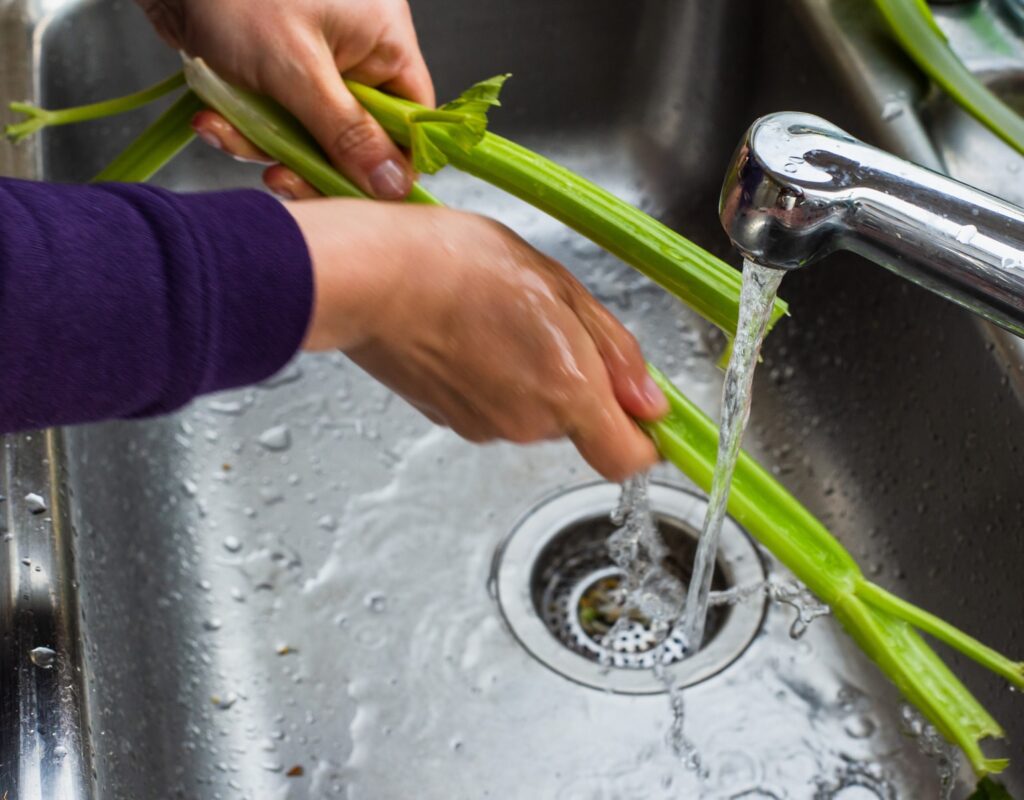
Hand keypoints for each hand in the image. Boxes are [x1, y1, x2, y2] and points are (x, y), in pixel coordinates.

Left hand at [139, 0, 432, 198]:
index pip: (410, 123)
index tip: (352, 191)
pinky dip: (243, 127)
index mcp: (383, 42)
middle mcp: (356, 54)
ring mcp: (314, 65)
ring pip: (309, 137)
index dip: (387, 166)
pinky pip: (274, 123)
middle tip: (280, 176)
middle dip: (311, 162)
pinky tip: (212, 116)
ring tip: (225, 128)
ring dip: (264, 145)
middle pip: (358, 140)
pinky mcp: (275, 74)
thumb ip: (346, 133)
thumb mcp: (295, 68)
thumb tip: (394, 185)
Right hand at [287, 199, 667, 480]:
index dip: (645, 440)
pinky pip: (493, 406)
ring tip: (499, 317)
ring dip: (531, 373)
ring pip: (533, 412)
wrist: (368, 279)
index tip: (645, 410)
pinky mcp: (448, 421)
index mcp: (567, 389)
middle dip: (577, 379)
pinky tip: (469, 333)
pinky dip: (492, 377)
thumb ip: (613, 351)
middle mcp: (529, 423)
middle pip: (579, 423)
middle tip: (549, 319)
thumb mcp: (558, 286)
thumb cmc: (456, 266)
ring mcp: (484, 427)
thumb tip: (651, 404)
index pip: (629, 459)